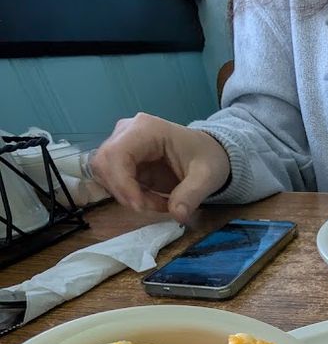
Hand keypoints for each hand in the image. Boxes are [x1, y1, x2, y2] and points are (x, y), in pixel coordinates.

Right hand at [90, 114, 230, 224]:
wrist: (207, 154)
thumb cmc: (207, 158)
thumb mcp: (207, 177)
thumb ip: (192, 195)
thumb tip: (178, 214)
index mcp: (146, 129)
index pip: (116, 154)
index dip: (122, 183)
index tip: (140, 207)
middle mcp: (127, 132)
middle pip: (103, 164)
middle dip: (124, 192)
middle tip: (152, 207)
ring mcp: (121, 144)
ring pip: (106, 175)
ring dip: (128, 196)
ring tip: (159, 202)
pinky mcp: (122, 160)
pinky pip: (115, 182)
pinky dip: (130, 196)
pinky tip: (152, 199)